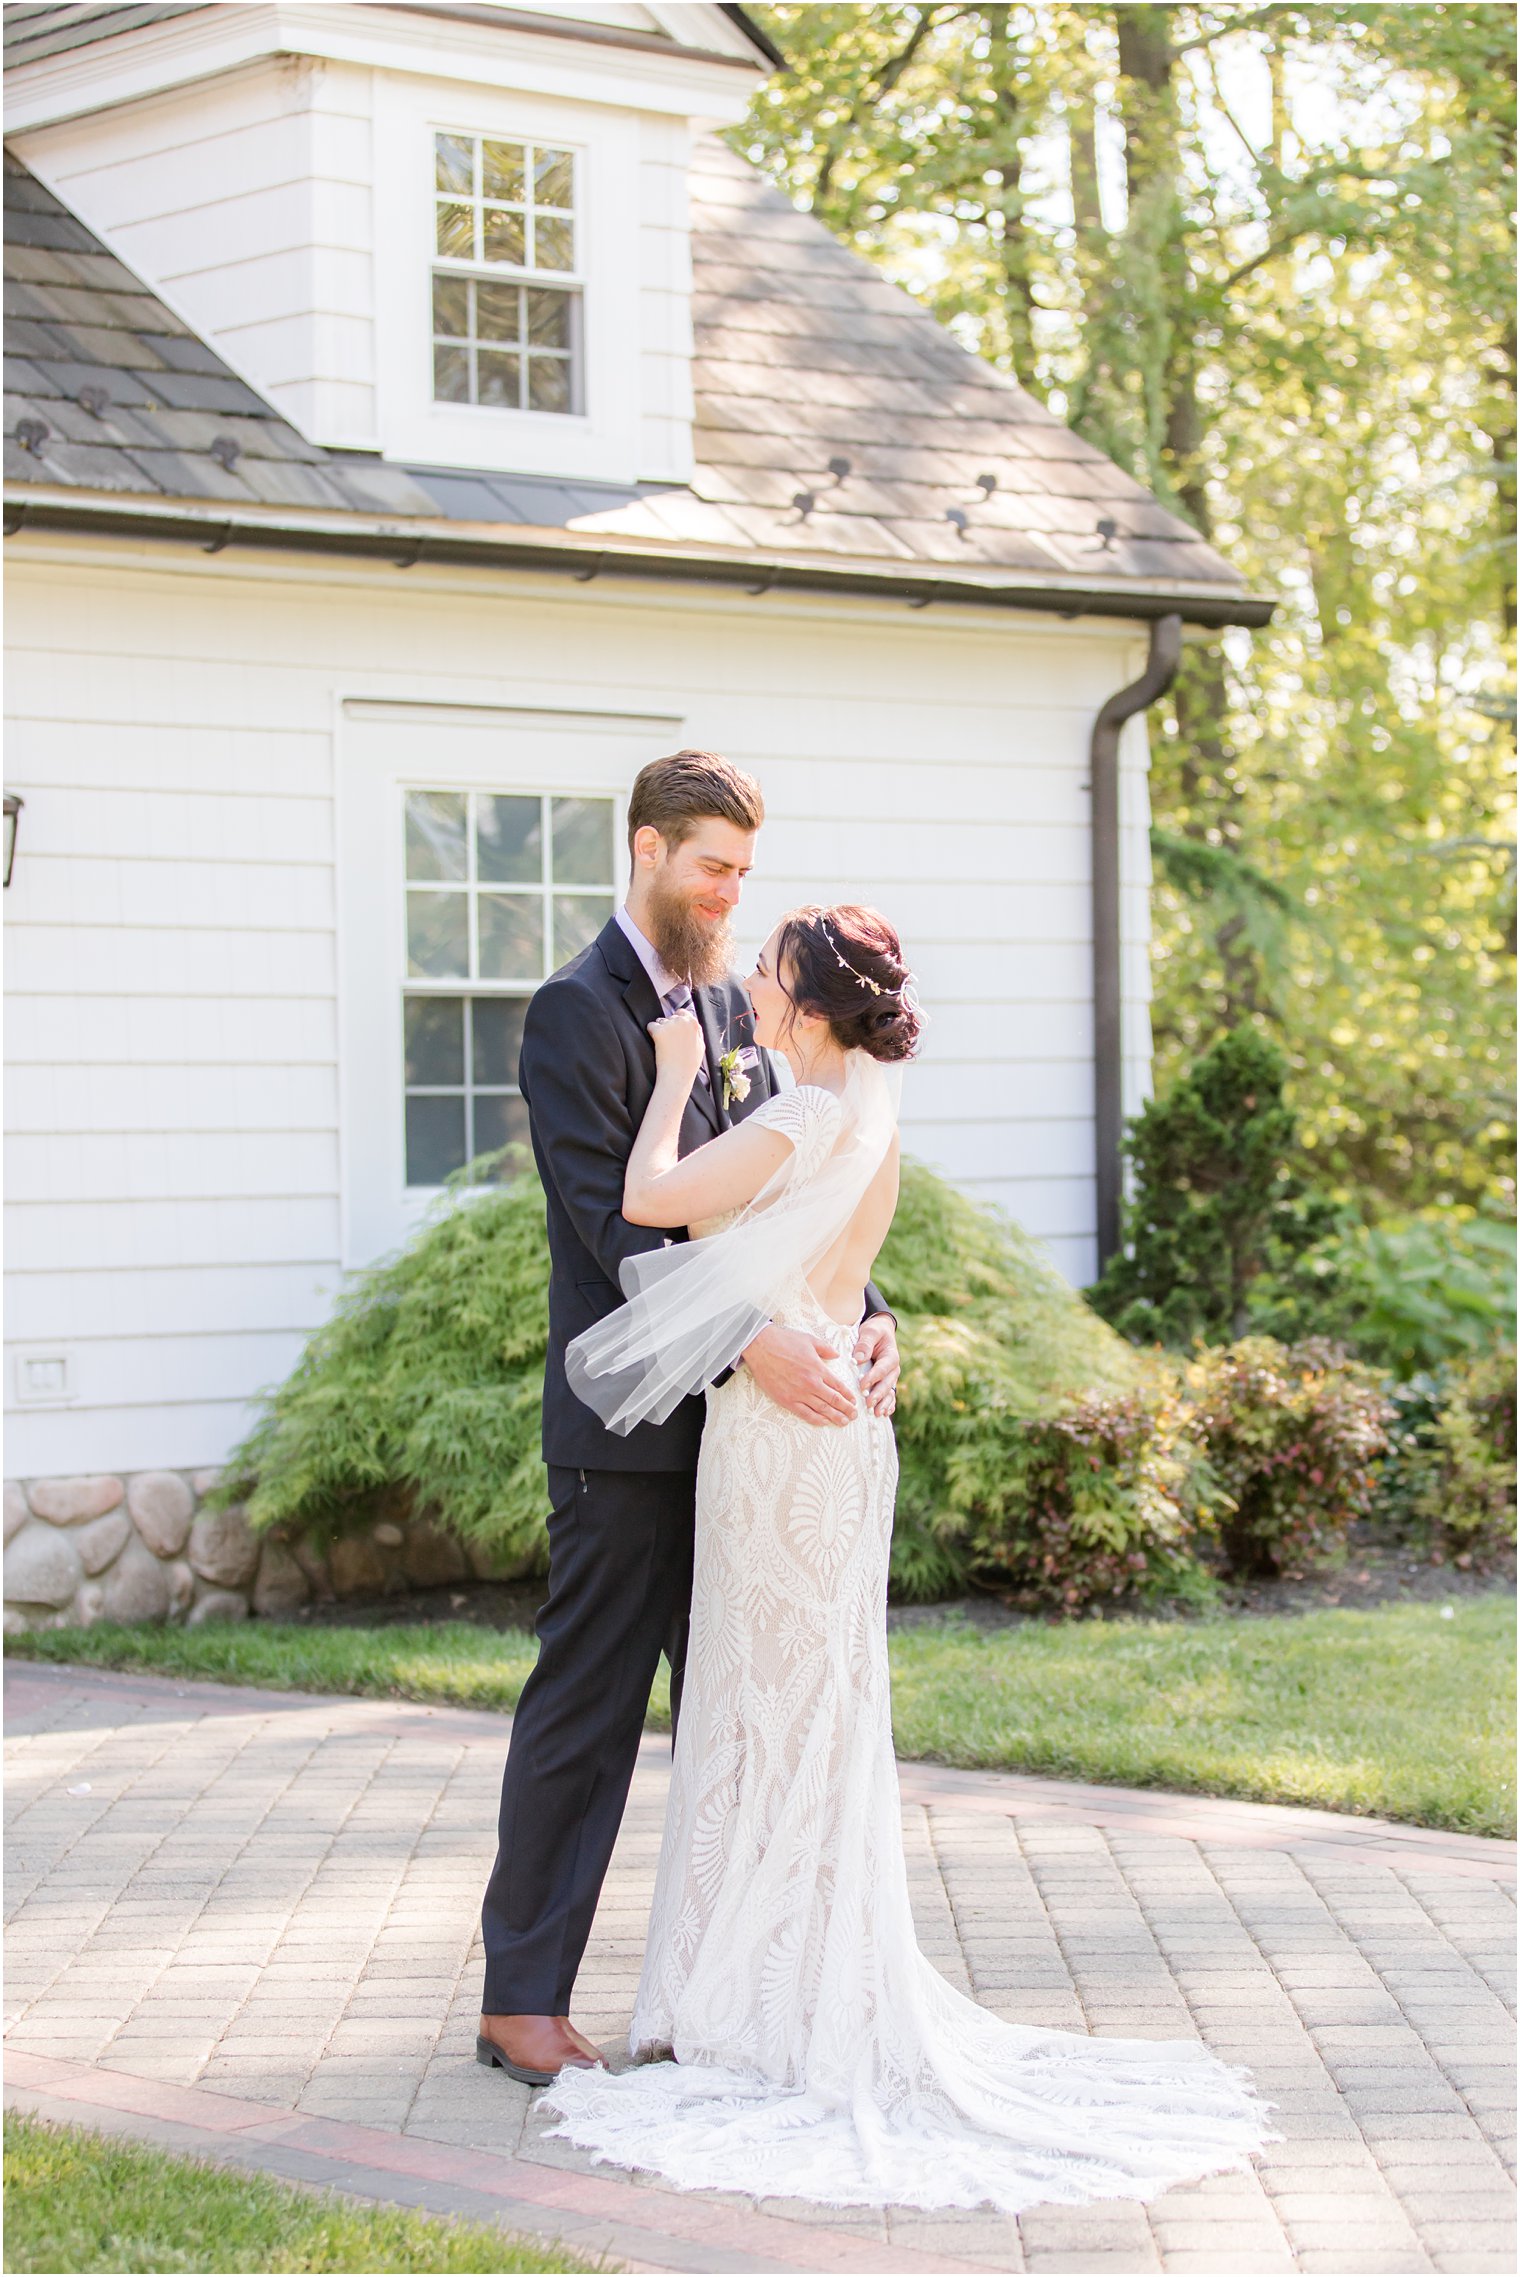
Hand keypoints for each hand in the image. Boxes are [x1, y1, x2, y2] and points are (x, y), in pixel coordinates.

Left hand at [648, 1008, 706, 1087]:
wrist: (677, 1076)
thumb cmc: (688, 1065)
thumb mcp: (700, 1046)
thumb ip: (697, 1032)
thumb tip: (694, 1024)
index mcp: (694, 1024)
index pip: (683, 1012)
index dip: (677, 1022)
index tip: (675, 1032)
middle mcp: (683, 1021)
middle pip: (671, 1017)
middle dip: (669, 1026)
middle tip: (671, 1043)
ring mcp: (670, 1025)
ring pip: (660, 1021)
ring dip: (660, 1030)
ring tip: (665, 1045)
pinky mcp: (659, 1031)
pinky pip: (651, 1026)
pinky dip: (652, 1033)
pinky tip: (658, 1044)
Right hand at [740, 1323, 856, 1426]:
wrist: (760, 1346)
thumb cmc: (784, 1340)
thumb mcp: (809, 1340)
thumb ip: (826, 1349)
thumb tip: (837, 1355)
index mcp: (818, 1368)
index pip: (838, 1386)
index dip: (848, 1395)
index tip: (854, 1401)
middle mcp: (811, 1383)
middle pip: (834, 1400)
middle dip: (846, 1409)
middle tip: (854, 1415)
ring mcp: (798, 1393)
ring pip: (822, 1409)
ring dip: (835, 1417)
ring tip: (844, 1422)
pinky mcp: (786, 1400)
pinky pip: (804, 1413)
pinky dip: (816, 1419)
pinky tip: (824, 1422)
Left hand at [853, 1314, 900, 1417]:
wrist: (881, 1332)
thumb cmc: (874, 1331)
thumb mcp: (870, 1331)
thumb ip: (865, 1343)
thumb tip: (858, 1358)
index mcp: (890, 1356)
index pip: (881, 1369)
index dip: (872, 1377)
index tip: (861, 1385)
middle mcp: (893, 1369)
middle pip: (886, 1384)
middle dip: (878, 1394)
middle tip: (868, 1404)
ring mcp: (891, 1378)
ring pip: (889, 1392)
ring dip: (884, 1403)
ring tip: (877, 1413)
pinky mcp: (887, 1383)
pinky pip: (890, 1396)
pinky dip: (889, 1405)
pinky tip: (885, 1414)